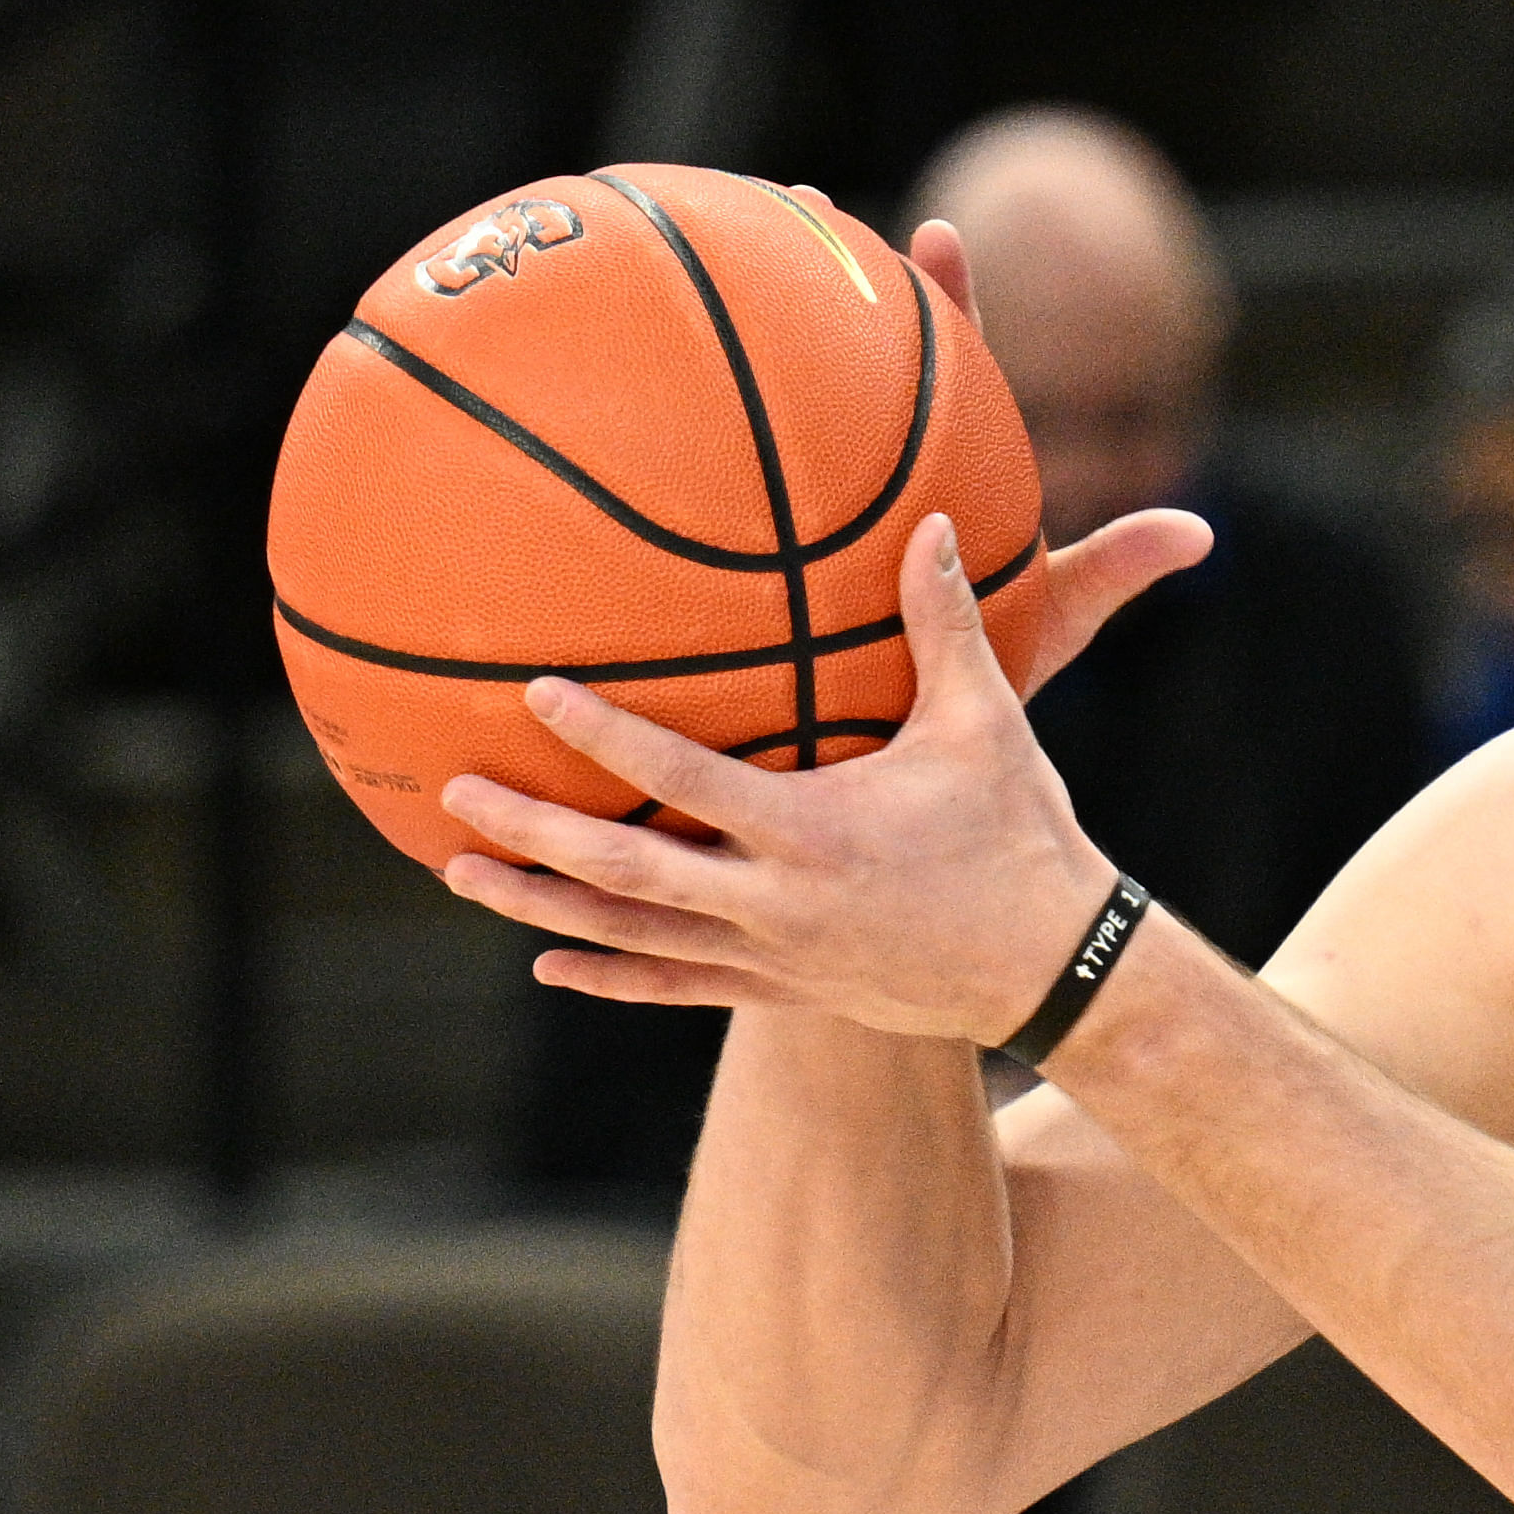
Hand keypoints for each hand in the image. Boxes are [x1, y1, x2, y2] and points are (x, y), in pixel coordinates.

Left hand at [433, 195, 1209, 1028]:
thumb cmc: (1023, 834)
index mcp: (816, 831)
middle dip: (534, 835)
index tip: (538, 693)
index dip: (607, 737)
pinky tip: (549, 959)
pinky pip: (675, 986)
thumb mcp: (988, 723)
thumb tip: (934, 521)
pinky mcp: (784, 992)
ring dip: (543, 904)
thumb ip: (945, 623)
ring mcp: (774, 957)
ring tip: (464, 874)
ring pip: (632, 936)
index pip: (685, 781)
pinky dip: (608, 972)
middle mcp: (778, 903)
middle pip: (627, 872)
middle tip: (457, 795)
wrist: (1056, 970)